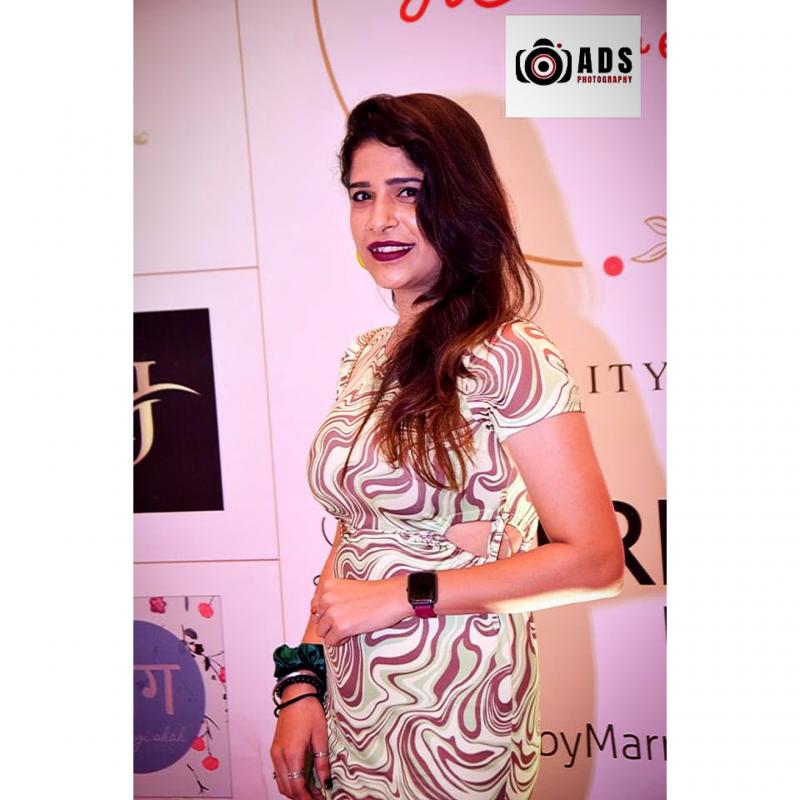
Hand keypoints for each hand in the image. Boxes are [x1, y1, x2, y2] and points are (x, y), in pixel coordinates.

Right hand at [269, 682, 329, 799]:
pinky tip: (302, 779)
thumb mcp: (320, 737)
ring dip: (294, 791)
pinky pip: (279, 773)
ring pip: (281, 783)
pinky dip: (289, 781)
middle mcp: (279, 756)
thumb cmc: (308, 711)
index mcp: (291, 754)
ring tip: (311, 791)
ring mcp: (275, 753)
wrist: (296, 694)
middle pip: (287, 789)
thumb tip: (326, 782)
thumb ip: (322, 762)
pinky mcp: (275, 750)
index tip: (320, 799)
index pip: (297, 787)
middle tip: (317, 797)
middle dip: (301, 797)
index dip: (308, 798)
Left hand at [312, 575, 407, 646]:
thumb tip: (320, 612)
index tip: (337, 615)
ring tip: (350, 627)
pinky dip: (340, 641)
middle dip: (331, 624)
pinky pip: (331, 642)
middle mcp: (327, 598)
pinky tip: (352, 633)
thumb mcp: (348, 588)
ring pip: (322, 632)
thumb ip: (333, 598)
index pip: (316, 606)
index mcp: (328, 586)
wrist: (392, 597)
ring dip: (335, 633)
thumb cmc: (376, 593)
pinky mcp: (340, 627)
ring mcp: (333, 613)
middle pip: (318, 620)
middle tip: (347, 621)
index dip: (328, 614)